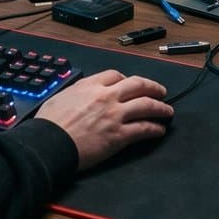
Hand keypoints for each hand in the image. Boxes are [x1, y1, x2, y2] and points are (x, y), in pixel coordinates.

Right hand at [34, 69, 172, 169]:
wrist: (50, 143)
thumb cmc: (50, 123)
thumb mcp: (61, 97)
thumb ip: (77, 92)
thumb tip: (82, 95)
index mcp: (91, 86)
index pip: (116, 75)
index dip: (127, 79)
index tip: (131, 85)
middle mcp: (107, 97)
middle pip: (138, 85)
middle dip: (153, 87)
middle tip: (161, 92)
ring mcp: (115, 116)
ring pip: (147, 105)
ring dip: (161, 108)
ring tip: (168, 111)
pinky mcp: (119, 135)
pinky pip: (143, 129)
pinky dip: (155, 128)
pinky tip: (159, 130)